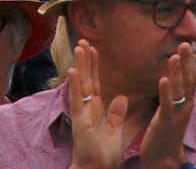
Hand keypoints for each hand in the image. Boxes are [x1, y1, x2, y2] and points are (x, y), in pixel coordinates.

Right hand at [67, 39, 127, 168]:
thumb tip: (122, 98)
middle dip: (86, 60)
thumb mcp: (115, 130)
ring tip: (79, 47)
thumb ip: (117, 114)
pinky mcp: (80, 121)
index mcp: (97, 110)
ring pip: (81, 85)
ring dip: (80, 66)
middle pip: (87, 79)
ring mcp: (82, 114)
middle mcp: (87, 108)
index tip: (94, 49)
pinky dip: (75, 86)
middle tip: (83, 40)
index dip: (95, 66)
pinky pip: (77, 101)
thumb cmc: (104, 155)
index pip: (96, 83)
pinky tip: (73, 71)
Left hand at [141, 41, 195, 168]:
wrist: (165, 157)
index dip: (192, 62)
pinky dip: (165, 91)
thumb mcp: (174, 108)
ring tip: (174, 56)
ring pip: (179, 90)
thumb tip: (174, 75)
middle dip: (187, 62)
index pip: (193, 78)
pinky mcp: (166, 122)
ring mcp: (177, 114)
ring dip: (177, 73)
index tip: (189, 45)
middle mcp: (186, 106)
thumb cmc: (167, 130)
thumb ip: (176, 93)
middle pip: (189, 80)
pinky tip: (162, 79)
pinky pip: (167, 105)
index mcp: (188, 102)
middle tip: (185, 44)